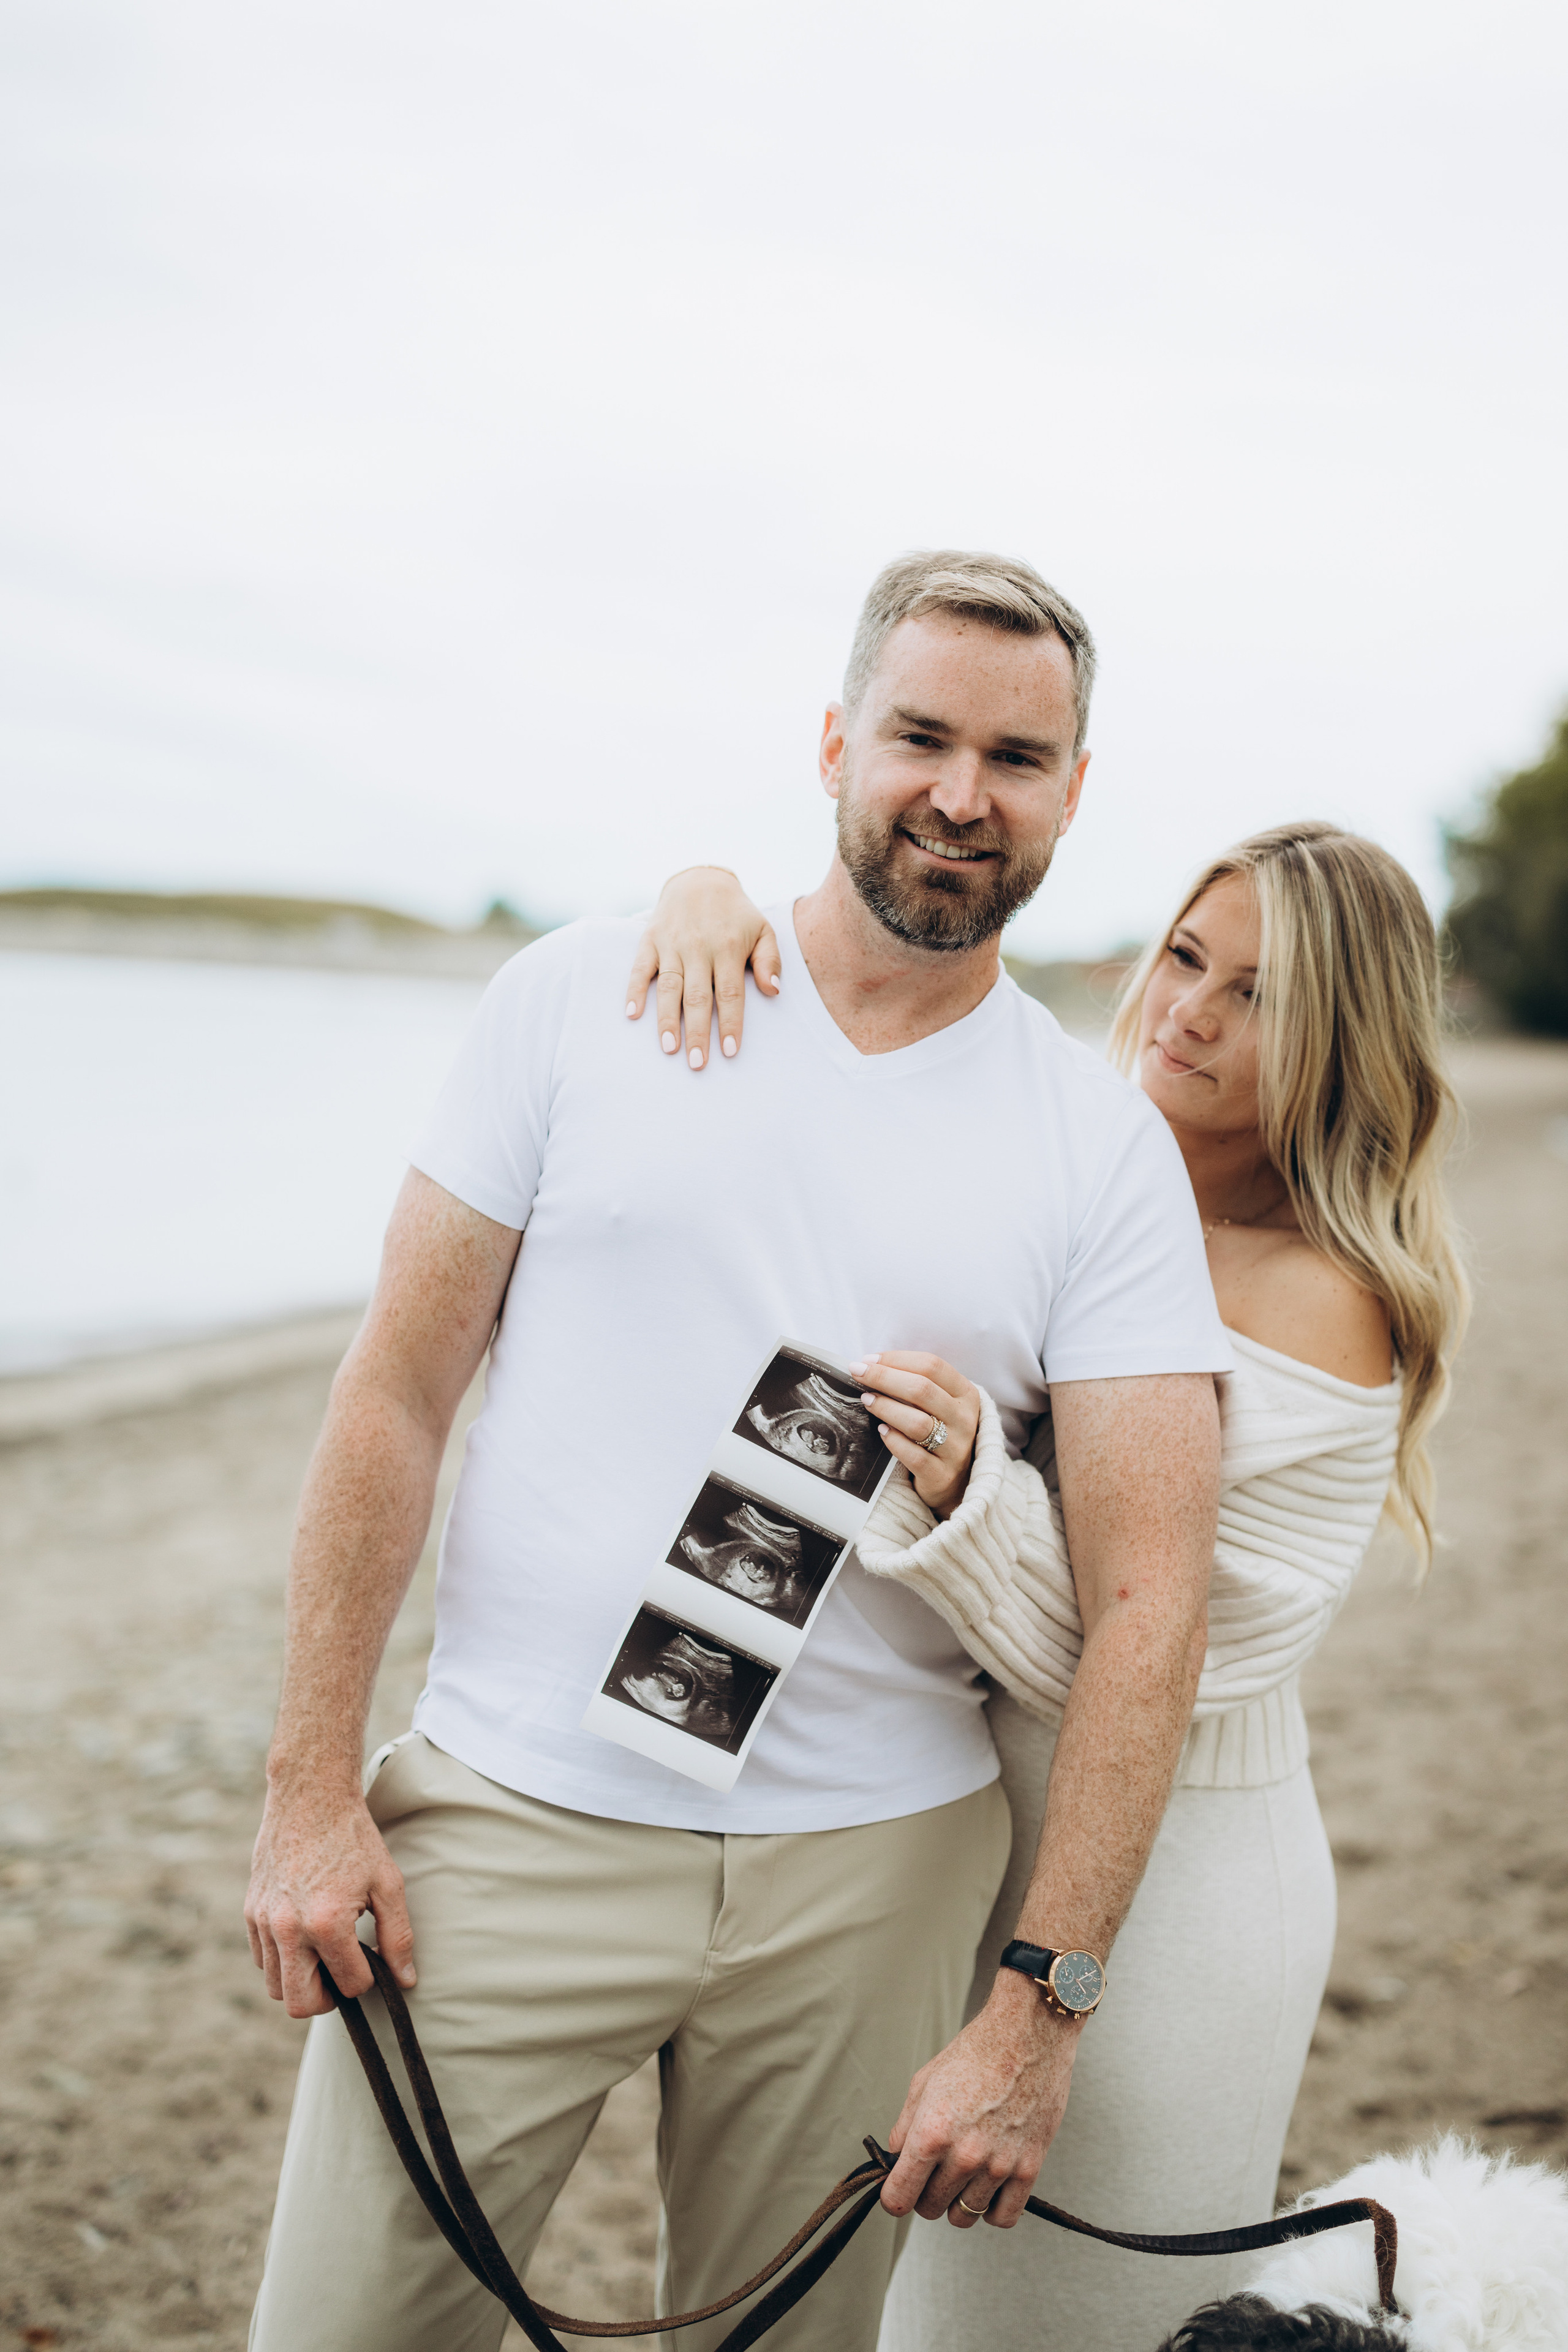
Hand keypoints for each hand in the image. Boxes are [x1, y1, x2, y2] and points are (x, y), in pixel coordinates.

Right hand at [244, 1778, 415, 2019]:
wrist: (311, 1797)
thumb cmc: (354, 1838)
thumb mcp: (388, 1884)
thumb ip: (398, 1937)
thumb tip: (405, 1980)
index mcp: (327, 1923)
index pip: (349, 1985)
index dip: (367, 1979)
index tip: (372, 1958)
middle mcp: (288, 1928)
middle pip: (300, 2004)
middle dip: (327, 1999)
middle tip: (344, 1974)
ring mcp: (264, 1921)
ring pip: (275, 1987)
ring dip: (302, 1981)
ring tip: (325, 1954)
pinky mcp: (251, 1912)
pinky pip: (262, 1960)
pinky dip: (282, 1960)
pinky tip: (304, 1935)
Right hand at [625, 867, 779, 1069]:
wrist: (700, 879)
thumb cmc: (736, 914)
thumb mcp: (763, 930)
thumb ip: (770, 960)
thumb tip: (773, 990)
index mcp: (728, 947)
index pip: (729, 993)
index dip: (729, 1023)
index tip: (729, 1051)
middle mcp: (698, 947)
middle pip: (697, 996)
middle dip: (697, 1032)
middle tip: (697, 1062)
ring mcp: (671, 943)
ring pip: (668, 986)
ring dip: (667, 1019)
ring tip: (669, 1047)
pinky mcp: (650, 939)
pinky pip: (639, 967)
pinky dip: (634, 989)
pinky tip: (632, 1014)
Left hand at [847, 1351, 980, 1519]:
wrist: (956, 1481)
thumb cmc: (939, 1431)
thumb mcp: (939, 1404)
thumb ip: (915, 1385)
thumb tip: (870, 1366)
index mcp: (966, 1394)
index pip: (932, 1366)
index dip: (897, 1359)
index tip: (868, 1360)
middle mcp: (965, 1419)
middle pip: (922, 1389)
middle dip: (884, 1377)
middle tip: (857, 1373)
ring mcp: (956, 1449)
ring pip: (917, 1422)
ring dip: (886, 1407)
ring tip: (866, 1400)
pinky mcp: (943, 1475)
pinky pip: (914, 1456)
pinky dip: (894, 1440)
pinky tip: (881, 1431)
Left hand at [880, 1971, 1079, 2229]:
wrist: (1028, 2034)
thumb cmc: (976, 2053)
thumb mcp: (924, 2082)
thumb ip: (905, 2128)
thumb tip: (897, 2160)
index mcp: (932, 2133)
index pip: (899, 2198)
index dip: (894, 2196)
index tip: (899, 2188)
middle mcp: (964, 2156)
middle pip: (930, 2207)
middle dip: (925, 2193)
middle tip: (934, 2170)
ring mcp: (998, 2166)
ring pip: (964, 2216)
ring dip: (957, 2200)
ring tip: (963, 2173)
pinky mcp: (1029, 2168)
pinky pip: (1004, 2217)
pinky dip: (992, 2209)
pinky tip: (989, 2186)